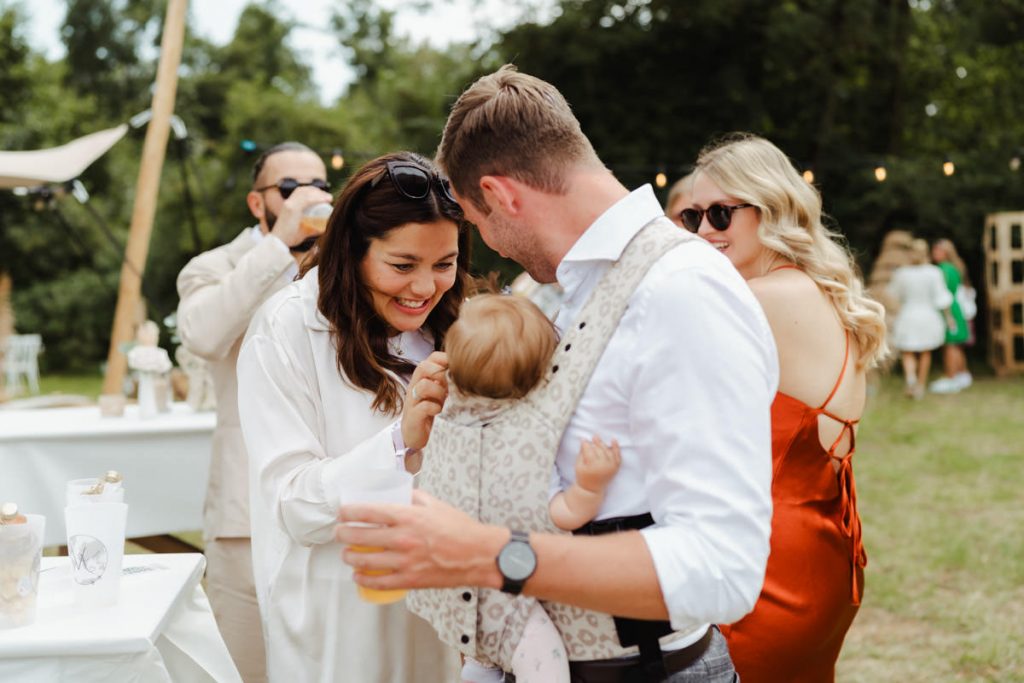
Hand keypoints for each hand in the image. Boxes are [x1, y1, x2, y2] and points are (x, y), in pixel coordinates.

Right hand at [271, 184, 333, 248]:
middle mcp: (288, 202)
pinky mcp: (292, 209)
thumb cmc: (289, 238)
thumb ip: (311, 229)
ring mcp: (290, 205)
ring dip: (319, 194)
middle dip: (317, 191)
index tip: (323, 196)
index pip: (300, 191)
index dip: (312, 191)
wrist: (279, 242)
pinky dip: (317, 198)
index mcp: (288, 205)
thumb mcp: (302, 230)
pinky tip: (325, 200)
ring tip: (329, 198)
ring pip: (306, 193)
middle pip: (304, 190)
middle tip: (328, 197)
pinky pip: (306, 200)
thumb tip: (323, 229)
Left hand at [336, 490, 505, 589]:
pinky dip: (364, 579)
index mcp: (408, 516)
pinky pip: (378, 582)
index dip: (348, 512)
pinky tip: (358, 575)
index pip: (367, 512)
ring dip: (349, 556)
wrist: (479, 555)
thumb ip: (413, 497)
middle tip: (339, 532)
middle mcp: (402, 538)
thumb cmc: (460, 529)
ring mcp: (404, 561)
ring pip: (364, 560)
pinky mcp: (409, 580)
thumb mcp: (435, 504)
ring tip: (346, 553)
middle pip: (359, 536)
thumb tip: (398, 492)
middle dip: (342, 533)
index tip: (342, 512)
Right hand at [401, 351, 448, 450]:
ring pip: (423, 386)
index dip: (445, 359)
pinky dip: (434, 408)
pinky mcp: (413, 417)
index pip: (432, 358)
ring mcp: (412, 401)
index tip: (455, 371)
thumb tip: (466, 368)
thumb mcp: (439, 391)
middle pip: (423, 367)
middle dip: (440, 374)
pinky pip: (422, 407)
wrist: (414, 434)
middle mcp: (415, 386)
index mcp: (422, 377)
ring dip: (438, 392)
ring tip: (443, 401)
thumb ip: (447, 380)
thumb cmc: (430, 410)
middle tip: (448, 387)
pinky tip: (438, 411)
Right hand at [575, 437, 620, 493]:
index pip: (589, 451)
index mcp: (593, 466)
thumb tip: (584, 440)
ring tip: (597, 438)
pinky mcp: (615, 468)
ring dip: (603, 444)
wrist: (591, 488)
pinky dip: (616, 448)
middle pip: (599, 450)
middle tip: (593, 437)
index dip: (586, 444)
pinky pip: (617, 456)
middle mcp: (604, 466)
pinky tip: (613, 440)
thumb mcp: (578, 465)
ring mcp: (611, 467)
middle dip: (596, 442)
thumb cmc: (583, 475)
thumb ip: (581, 453)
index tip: (583, 440)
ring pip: (608, 451)